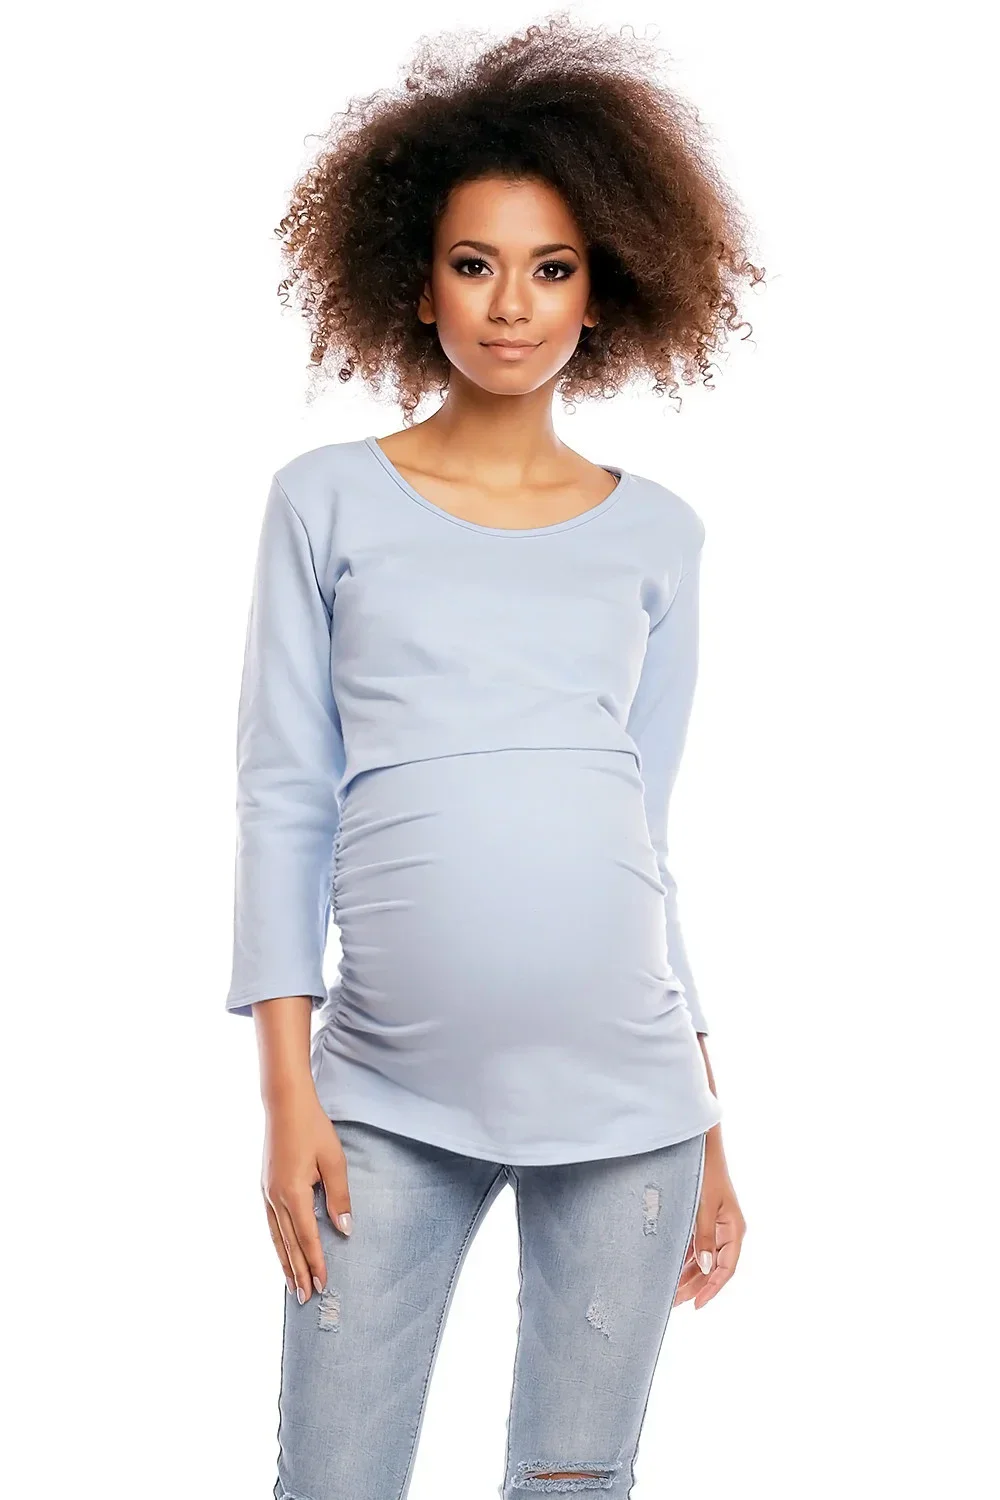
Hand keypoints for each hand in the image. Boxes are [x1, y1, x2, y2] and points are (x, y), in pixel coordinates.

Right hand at [261, 1088, 353, 1303]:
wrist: (284, 1104)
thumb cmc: (313, 1129)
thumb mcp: (334, 1161)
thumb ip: (339, 1197)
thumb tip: (344, 1230)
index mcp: (293, 1193)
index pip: (307, 1238)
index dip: (316, 1262)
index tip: (323, 1284)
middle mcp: (276, 1198)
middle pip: (289, 1244)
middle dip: (299, 1272)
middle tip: (306, 1298)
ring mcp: (267, 1193)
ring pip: (276, 1237)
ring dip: (285, 1263)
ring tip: (292, 1286)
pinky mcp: (265, 1187)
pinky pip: (270, 1224)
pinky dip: (276, 1243)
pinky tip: (281, 1252)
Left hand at [674, 1127, 744, 1308]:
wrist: (700, 1145)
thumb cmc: (705, 1171)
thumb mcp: (705, 1206)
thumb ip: (704, 1237)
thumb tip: (706, 1268)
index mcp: (734, 1229)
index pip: (727, 1269)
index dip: (712, 1289)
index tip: (697, 1305)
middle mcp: (727, 1230)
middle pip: (714, 1267)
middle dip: (696, 1286)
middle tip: (675, 1303)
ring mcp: (715, 1225)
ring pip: (704, 1259)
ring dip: (688, 1275)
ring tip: (670, 1292)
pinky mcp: (703, 1219)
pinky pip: (696, 1246)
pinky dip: (684, 1259)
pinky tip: (671, 1270)